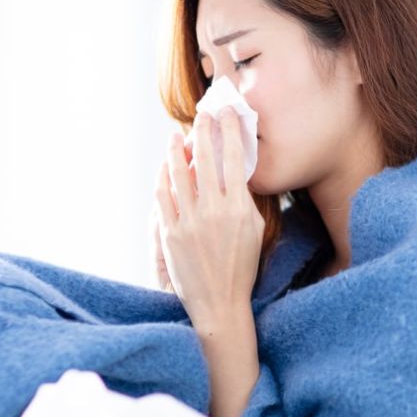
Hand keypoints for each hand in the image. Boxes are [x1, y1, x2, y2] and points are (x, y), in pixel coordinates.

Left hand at [153, 107, 264, 324]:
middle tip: (202, 115)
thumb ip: (244, 198)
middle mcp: (213, 210)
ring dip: (177, 149)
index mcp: (239, 208)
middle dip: (203, 130)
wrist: (219, 303)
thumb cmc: (242, 266)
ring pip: (179, 173)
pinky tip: (164, 167)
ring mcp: (189, 221)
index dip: (230, 130)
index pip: (234, 158)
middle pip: (206, 158)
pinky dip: (162, 177)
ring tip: (176, 136)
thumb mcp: (254, 229)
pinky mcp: (170, 233)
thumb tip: (234, 170)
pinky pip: (162, 196)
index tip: (228, 113)